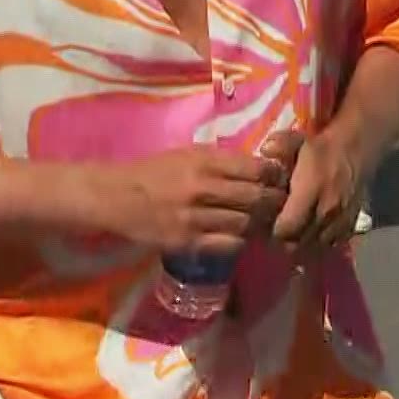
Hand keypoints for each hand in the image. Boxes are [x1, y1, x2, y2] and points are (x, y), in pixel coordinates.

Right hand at [100, 146, 289, 256]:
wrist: (117, 197)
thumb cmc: (154, 171)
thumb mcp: (188, 154)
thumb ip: (221, 160)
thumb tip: (259, 165)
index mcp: (204, 161)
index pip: (255, 168)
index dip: (274, 175)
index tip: (280, 178)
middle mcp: (203, 188)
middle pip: (257, 197)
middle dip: (275, 201)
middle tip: (281, 204)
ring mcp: (195, 218)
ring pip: (246, 223)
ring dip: (260, 224)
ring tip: (265, 222)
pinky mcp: (187, 242)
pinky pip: (228, 245)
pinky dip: (240, 240)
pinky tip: (240, 236)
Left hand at [272, 128, 362, 249]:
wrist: (357, 150)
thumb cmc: (322, 148)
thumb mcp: (297, 141)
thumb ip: (279, 146)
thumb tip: (263, 151)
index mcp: (311, 190)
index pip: (286, 228)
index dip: (272, 230)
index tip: (266, 223)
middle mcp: (326, 211)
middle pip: (298, 244)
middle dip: (284, 241)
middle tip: (277, 231)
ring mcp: (340, 221)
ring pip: (314, 249)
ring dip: (301, 245)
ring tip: (293, 235)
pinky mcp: (350, 225)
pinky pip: (331, 246)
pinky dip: (319, 245)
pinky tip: (311, 235)